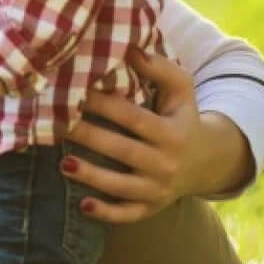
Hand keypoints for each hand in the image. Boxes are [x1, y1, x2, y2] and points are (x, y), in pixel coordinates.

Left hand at [68, 48, 253, 224]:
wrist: (207, 161)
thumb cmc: (182, 116)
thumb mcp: (182, 90)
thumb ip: (159, 68)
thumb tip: (130, 48)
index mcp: (174, 133)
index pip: (134, 118)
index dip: (104, 105)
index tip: (76, 92)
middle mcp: (167, 163)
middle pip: (123, 150)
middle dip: (89, 137)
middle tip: (56, 124)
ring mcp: (159, 189)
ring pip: (122, 186)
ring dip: (92, 177)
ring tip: (64, 165)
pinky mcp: (151, 207)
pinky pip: (128, 214)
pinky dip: (107, 213)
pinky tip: (83, 205)